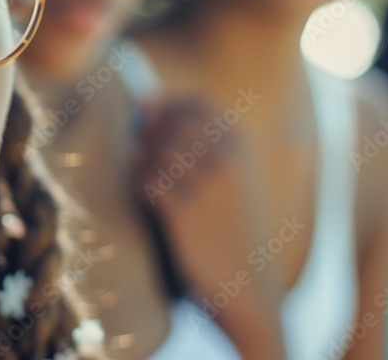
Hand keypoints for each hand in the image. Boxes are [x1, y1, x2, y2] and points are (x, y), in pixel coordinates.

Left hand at [132, 99, 285, 357]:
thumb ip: (198, 139)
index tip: (154, 125)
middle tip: (150, 163)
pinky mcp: (184, 209)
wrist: (247, 284)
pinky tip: (153, 203)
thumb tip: (146, 103)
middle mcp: (226, 156)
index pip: (193, 103)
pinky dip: (140, 187)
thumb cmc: (230, 225)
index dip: (165, 109)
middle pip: (166, 124)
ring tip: (152, 185)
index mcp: (241, 143)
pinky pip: (145, 179)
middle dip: (148, 138)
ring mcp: (205, 181)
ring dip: (142, 164)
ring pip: (153, 150)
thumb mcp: (232, 175)